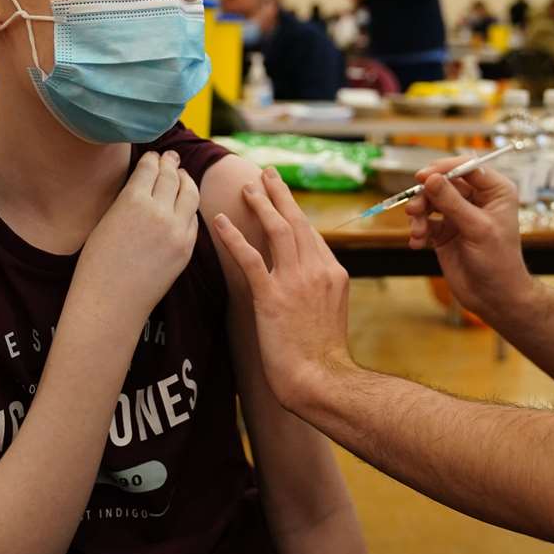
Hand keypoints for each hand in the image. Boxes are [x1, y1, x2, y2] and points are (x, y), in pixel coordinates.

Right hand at [76, 151, 200, 321]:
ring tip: (182, 175)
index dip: (152, 158)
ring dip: (186, 180)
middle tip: (171, 157)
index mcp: (133, 200)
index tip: (153, 155)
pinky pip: (193, 219)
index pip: (150, 167)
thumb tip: (145, 182)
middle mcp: (159, 212)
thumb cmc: (97, 263)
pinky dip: (189, 207)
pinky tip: (184, 205)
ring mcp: (177, 231)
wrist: (110, 302)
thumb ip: (129, 199)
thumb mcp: (107, 220)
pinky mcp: (186, 249)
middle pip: (172, 176)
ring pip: (190, 193)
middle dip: (171, 164)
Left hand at [211, 168, 352, 410]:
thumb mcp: (331, 312)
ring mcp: (296, 282)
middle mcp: (317, 270)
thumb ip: (320, 288)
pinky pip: (250, 259)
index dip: (294, 212)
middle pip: (297, 221)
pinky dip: (234, 237)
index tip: (281, 197)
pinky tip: (220, 222)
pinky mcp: (272, 297)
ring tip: (246, 188)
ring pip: (277, 230)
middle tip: (266, 173)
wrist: (320, 379)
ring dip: (260, 205)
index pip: (311, 234)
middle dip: (280, 194)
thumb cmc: (322, 355)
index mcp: (333, 273)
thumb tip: (306, 277)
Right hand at [405, 158, 533, 318]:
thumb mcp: (477, 228)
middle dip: (426, 195)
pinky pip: (425, 221)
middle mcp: (476, 199)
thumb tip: (430, 178)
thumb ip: (452, 202)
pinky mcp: (445, 231)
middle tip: (413, 208)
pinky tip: (417, 243)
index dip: (444, 169)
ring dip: (419, 214)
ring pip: (430, 200)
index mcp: (495, 191)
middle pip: (443, 182)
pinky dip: (418, 229)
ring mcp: (459, 214)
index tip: (423, 176)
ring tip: (417, 232)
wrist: (494, 298)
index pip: (467, 167)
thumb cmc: (498, 262)